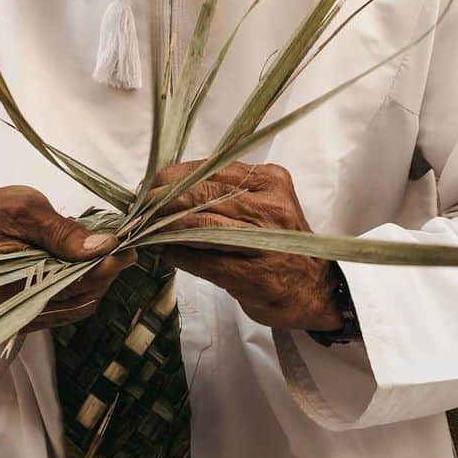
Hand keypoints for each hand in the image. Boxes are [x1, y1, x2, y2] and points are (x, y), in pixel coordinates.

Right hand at [0, 185, 136, 330]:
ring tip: (109, 254)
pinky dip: (86, 288)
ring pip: (78, 306)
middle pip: (79, 298)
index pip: (71, 284)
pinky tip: (89, 265)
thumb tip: (104, 246)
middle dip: (106, 273)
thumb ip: (64, 231)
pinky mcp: (31, 312)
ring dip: (99, 282)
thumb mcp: (26, 210)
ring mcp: (25, 314)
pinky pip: (69, 308)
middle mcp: (18, 309)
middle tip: (124, 247)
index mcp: (11, 285)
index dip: (104, 267)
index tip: (127, 248)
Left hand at [148, 161, 342, 332]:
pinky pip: (206, 261)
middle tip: (139, 207)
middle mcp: (270, 204)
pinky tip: (163, 253)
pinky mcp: (256, 274)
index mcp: (270, 179)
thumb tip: (168, 186)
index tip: (149, 185)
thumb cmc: (281, 243)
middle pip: (202, 194)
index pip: (210, 168)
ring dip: (165, 226)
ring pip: (201, 224)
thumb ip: (225, 191)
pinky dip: (179, 255)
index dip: (173, 176)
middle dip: (163, 200)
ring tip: (145, 228)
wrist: (318, 288)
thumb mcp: (262, 203)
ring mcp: (265, 240)